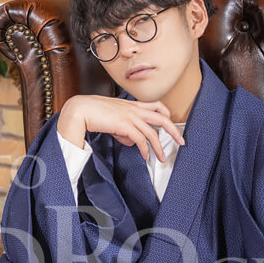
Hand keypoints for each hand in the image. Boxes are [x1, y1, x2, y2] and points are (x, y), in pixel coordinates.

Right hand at [57, 96, 184, 163]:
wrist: (81, 110)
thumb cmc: (93, 112)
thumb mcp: (113, 119)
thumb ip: (124, 129)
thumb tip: (131, 141)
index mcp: (132, 104)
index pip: (157, 105)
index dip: (167, 114)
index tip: (171, 124)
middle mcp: (134, 109)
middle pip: (162, 117)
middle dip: (174, 130)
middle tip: (181, 141)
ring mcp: (130, 116)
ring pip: (153, 132)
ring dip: (160, 147)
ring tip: (162, 157)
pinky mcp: (124, 125)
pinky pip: (140, 140)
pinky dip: (145, 150)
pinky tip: (146, 156)